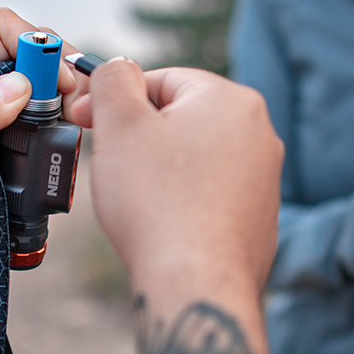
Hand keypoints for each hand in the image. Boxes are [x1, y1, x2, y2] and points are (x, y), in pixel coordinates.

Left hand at [0, 8, 76, 263]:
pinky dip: (55, 130)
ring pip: (38, 90)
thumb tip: (20, 84)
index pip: (1, 28)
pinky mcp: (0, 142)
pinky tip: (58, 151)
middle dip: (59, 75)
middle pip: (29, 55)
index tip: (56, 83)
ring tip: (73, 132)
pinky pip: (37, 122)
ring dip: (61, 104)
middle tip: (75, 112)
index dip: (36, 44)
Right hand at [82, 61, 282, 294]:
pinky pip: (212, 193)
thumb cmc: (157, 205)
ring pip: (196, 156)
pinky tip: (165, 223)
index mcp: (231, 99)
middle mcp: (260, 133)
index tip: (87, 122)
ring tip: (139, 200)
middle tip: (112, 164)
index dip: (117, 100)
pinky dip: (185, 200)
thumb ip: (113, 80)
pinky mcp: (261, 216)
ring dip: (162, 169)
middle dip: (143, 137)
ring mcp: (265, 177)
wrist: (197, 284)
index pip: (163, 80)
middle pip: (182, 118)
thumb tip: (118, 69)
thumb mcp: (120, 124)